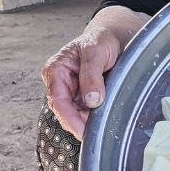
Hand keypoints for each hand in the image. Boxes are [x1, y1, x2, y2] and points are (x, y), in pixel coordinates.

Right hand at [41, 6, 149, 139]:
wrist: (113, 37)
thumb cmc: (102, 39)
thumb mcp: (96, 51)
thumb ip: (92, 75)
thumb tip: (91, 100)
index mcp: (56, 70)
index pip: (58, 100)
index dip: (70, 118)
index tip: (83, 131)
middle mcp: (59, 82)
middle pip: (65, 111)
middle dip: (80, 123)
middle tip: (99, 132)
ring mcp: (71, 91)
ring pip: (76, 115)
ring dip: (89, 121)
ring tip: (106, 122)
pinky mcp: (82, 96)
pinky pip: (86, 113)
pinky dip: (95, 118)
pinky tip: (106, 117)